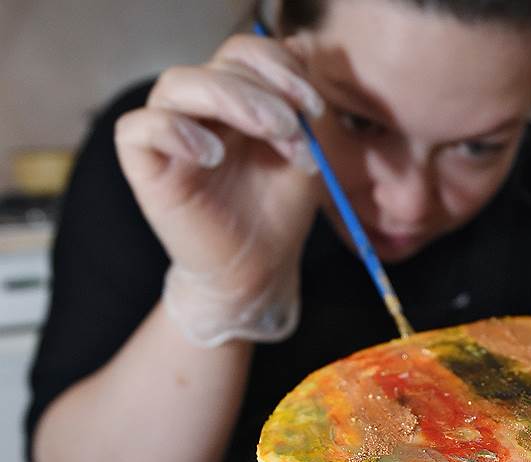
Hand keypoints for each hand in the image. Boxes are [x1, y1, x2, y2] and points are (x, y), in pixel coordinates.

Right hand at [115, 34, 324, 344]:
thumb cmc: (279, 209)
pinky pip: (138, 128)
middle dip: (265, 92)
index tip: (315, 106)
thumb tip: (301, 48)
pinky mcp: (146, 166)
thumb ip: (301, 103)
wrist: (261, 267)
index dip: (280, 67)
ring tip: (271, 135)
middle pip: (218, 65)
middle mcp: (200, 109)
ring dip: (232, 101)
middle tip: (293, 128)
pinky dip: (175, 131)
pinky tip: (212, 155)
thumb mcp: (305, 150)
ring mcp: (170, 134)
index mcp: (237, 99)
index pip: (245, 53)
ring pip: (178, 85)